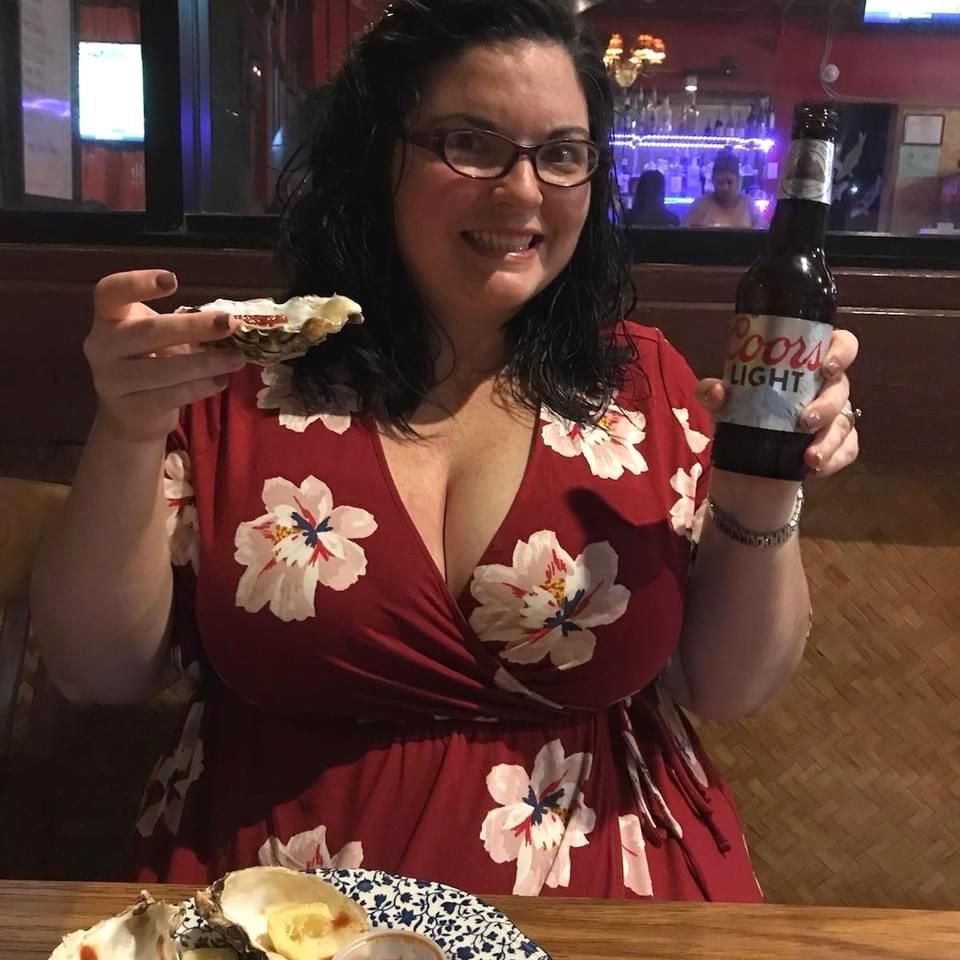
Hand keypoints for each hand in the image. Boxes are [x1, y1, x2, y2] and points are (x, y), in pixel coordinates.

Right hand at [85, 269, 245, 442]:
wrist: (131, 413)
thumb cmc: (149, 362)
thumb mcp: (159, 337)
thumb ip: (182, 328)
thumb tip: (227, 324)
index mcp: (108, 318)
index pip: (110, 292)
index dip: (137, 283)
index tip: (172, 279)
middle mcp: (102, 346)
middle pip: (147, 331)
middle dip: (193, 326)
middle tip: (229, 323)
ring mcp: (112, 381)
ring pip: (163, 369)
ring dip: (206, 363)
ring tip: (237, 358)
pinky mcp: (132, 409)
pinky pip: (171, 396)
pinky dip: (201, 387)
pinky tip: (222, 381)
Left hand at [695, 328, 860, 479]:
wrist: (746, 457)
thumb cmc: (743, 412)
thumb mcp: (723, 403)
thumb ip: (712, 392)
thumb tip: (717, 390)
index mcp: (807, 364)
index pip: (839, 344)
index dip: (841, 350)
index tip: (827, 367)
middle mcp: (827, 387)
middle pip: (841, 387)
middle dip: (828, 405)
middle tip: (806, 421)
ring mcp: (837, 416)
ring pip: (845, 423)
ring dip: (829, 440)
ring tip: (811, 457)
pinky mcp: (840, 445)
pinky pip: (847, 450)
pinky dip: (835, 459)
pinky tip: (818, 468)